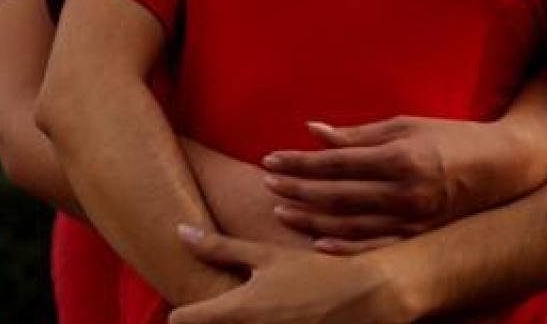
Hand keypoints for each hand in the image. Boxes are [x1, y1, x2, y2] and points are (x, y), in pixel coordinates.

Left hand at [168, 224, 409, 323]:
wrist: (367, 297)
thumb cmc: (315, 272)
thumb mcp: (268, 255)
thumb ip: (221, 247)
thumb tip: (179, 231)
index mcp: (236, 309)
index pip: (181, 320)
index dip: (183, 312)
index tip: (193, 305)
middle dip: (211, 321)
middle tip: (227, 308)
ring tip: (260, 312)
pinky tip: (281, 320)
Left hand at [263, 117, 489, 252]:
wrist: (502, 167)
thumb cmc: (451, 137)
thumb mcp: (406, 125)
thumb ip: (358, 134)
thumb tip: (313, 131)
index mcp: (398, 158)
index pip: (335, 162)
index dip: (298, 163)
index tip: (270, 160)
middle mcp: (402, 192)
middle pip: (335, 195)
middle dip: (296, 191)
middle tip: (267, 186)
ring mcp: (410, 219)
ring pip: (348, 225)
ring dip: (310, 220)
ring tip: (281, 212)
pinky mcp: (418, 236)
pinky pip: (374, 247)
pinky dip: (344, 248)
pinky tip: (317, 244)